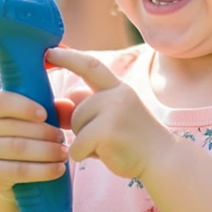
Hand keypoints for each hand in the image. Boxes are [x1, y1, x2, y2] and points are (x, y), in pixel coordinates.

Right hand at [0, 89, 73, 201]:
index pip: (1, 102)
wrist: (18, 177)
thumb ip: (55, 110)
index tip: (44, 114)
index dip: (23, 107)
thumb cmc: (33, 138)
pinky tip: (59, 169)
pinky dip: (43, 170)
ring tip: (64, 153)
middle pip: (14, 128)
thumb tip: (68, 106)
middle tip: (62, 138)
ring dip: (46, 151)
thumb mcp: (42, 121)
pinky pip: (19, 171)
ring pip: (17, 148)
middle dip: (44, 132)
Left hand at [46, 47, 173, 181]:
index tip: (48, 52)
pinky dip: (83, 155)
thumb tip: (57, 103)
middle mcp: (116, 95)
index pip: (89, 66)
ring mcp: (113, 112)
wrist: (163, 159)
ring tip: (110, 146)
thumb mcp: (112, 117)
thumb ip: (86, 107)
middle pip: (77, 109)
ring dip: (85, 142)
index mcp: (118, 88)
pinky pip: (76, 146)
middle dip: (82, 128)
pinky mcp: (106, 132)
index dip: (68, 58)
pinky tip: (105, 156)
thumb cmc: (134, 140)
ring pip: (76, 127)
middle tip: (105, 139)